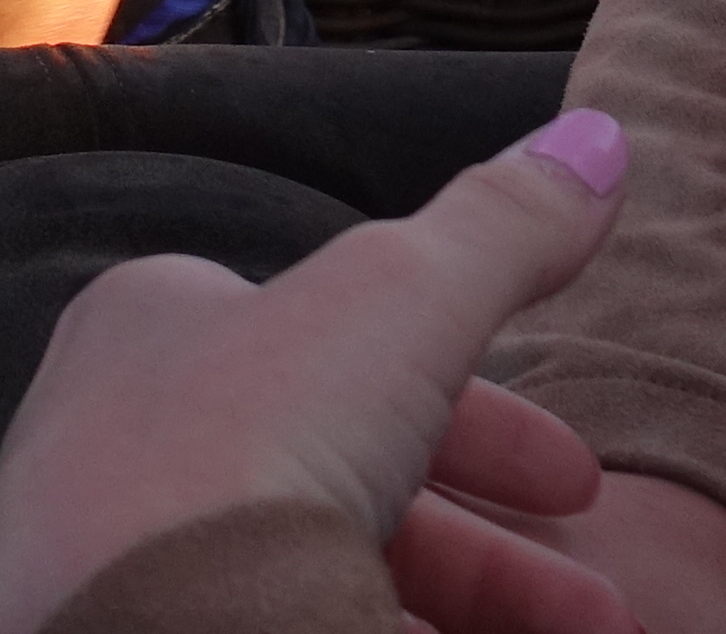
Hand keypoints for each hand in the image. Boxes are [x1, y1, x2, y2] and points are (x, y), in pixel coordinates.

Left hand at [0, 111, 635, 633]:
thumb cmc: (247, 450)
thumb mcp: (402, 302)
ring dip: (467, 609)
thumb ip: (499, 229)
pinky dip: (374, 633)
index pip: (345, 352)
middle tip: (600, 606)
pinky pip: (278, 629)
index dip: (485, 415)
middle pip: (346, 484)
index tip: (578, 481)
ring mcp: (124, 558)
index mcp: (163, 328)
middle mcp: (126, 441)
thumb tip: (597, 140)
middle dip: (495, 553)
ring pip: (319, 572)